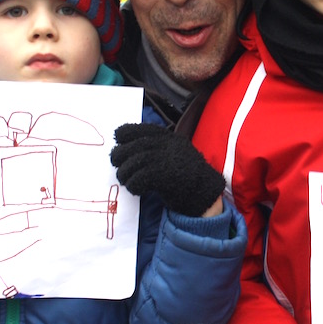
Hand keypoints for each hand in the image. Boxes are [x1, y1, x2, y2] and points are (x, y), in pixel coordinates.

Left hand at [110, 123, 225, 216]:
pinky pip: (141, 177)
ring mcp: (168, 160)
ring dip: (125, 172)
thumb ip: (157, 149)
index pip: (144, 129)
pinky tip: (135, 188)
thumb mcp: (175, 154)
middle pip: (136, 146)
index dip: (127, 132)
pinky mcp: (166, 176)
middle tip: (116, 163)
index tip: (118, 138)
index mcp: (171, 139)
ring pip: (135, 161)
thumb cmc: (187, 177)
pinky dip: (133, 184)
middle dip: (120, 154)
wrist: (206, 194)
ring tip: (125, 179)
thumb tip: (128, 149)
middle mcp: (169, 146)